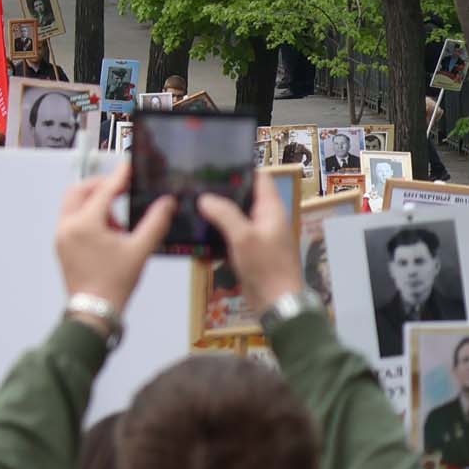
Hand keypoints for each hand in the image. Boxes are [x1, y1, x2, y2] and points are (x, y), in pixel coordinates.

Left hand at [55, 162, 174, 305]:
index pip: (104, 191)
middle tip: (122, 190)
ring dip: (94, 203)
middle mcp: (67, 225)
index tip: (130, 166)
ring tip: (118, 221)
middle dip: (100, 187)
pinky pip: (71, 220)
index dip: (119, 177)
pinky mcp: (61, 246)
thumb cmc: (117, 281)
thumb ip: (155, 222)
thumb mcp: (140, 250)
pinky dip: (87, 217)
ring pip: (73, 205)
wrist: (94, 310)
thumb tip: (167, 201)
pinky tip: (108, 233)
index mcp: (85, 224)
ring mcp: (60, 236)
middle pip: (79, 191)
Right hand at [196, 173, 299, 309]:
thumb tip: (204, 198)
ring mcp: (258, 236)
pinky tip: (198, 230)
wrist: (276, 303)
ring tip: (192, 204)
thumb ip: (224, 214)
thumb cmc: (265, 266)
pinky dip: (218, 231)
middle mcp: (266, 219)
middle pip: (245, 197)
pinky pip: (232, 235)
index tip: (215, 165)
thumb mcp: (243, 236)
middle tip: (196, 184)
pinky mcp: (250, 252)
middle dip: (223, 191)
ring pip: (236, 217)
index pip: (260, 178)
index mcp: (271, 210)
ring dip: (218, 212)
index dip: (241, 169)